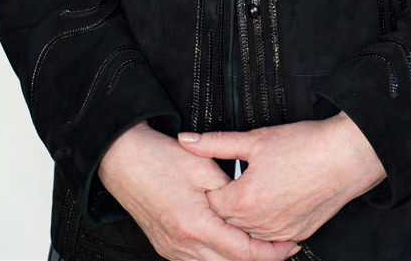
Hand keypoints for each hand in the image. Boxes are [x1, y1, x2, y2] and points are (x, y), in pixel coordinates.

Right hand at [98, 120, 302, 260]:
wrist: (121, 159)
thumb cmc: (158, 158)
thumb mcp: (202, 167)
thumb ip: (229, 191)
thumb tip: (248, 206)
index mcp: (195, 226)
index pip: (242, 253)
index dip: (270, 253)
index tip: (289, 246)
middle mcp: (182, 245)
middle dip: (259, 258)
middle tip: (282, 246)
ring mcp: (172, 249)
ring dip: (238, 257)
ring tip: (260, 243)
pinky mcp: (165, 246)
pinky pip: (198, 259)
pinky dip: (218, 254)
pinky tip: (229, 241)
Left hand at [175, 114, 386, 241]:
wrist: (343, 158)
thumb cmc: (303, 146)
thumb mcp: (255, 139)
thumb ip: (215, 143)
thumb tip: (186, 140)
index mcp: (244, 200)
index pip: (210, 205)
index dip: (206, 191)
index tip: (204, 180)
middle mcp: (260, 223)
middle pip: (227, 223)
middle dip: (221, 208)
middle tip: (220, 190)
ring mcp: (280, 232)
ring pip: (249, 235)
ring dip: (242, 221)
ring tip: (242, 200)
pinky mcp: (298, 234)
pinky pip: (272, 240)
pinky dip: (264, 229)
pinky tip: (265, 211)